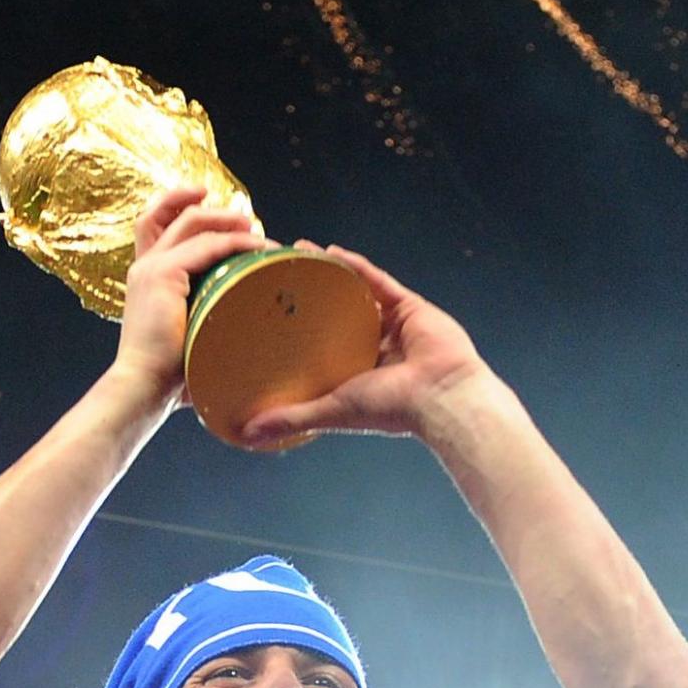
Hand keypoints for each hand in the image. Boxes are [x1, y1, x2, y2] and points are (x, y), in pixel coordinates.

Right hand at [111, 185, 268, 406]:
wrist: (144, 387)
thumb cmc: (170, 374)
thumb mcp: (188, 334)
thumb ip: (205, 317)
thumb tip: (245, 324)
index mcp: (146, 278)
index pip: (153, 224)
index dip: (178, 204)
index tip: (207, 200)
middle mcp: (145, 267)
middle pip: (172, 214)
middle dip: (212, 209)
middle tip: (246, 219)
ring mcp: (151, 268)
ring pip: (192, 223)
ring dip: (228, 222)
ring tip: (256, 229)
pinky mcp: (163, 274)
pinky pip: (206, 246)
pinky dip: (236, 242)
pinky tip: (258, 249)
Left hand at [239, 245, 495, 445]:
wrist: (442, 396)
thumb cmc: (391, 409)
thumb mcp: (331, 411)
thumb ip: (291, 418)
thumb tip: (246, 436)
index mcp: (359, 373)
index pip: (323, 349)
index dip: (297, 333)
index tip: (265, 318)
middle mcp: (375, 347)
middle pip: (337, 315)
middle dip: (310, 298)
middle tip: (277, 280)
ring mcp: (393, 325)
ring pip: (356, 293)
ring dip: (328, 275)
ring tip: (297, 256)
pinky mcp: (409, 307)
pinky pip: (378, 280)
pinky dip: (355, 265)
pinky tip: (329, 252)